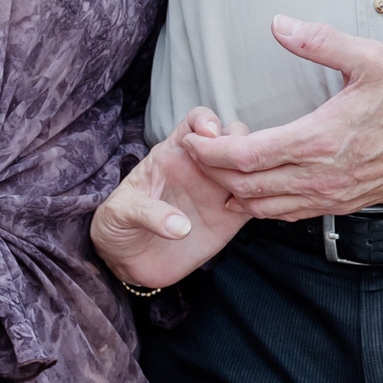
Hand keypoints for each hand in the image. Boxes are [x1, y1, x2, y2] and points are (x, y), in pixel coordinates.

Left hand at [92, 110, 250, 291]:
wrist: (127, 261)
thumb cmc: (119, 225)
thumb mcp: (121, 212)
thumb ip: (147, 213)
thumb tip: (180, 227)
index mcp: (172, 154)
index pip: (195, 121)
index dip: (206, 120)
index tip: (208, 135)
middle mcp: (200, 168)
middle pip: (234, 135)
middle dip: (239, 143)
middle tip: (231, 166)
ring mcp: (218, 191)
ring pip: (251, 166)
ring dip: (254, 172)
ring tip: (239, 193)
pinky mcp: (230, 219)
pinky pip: (257, 202)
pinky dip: (263, 201)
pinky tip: (252, 209)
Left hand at [182, 19, 382, 219]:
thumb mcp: (369, 58)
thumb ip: (320, 41)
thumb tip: (278, 24)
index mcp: (319, 140)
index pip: (245, 156)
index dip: (209, 152)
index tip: (191, 138)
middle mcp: (319, 176)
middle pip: (244, 186)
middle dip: (211, 171)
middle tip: (195, 149)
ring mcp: (329, 196)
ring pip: (262, 206)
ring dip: (232, 191)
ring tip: (215, 167)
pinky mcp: (339, 205)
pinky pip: (286, 214)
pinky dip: (259, 204)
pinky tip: (250, 187)